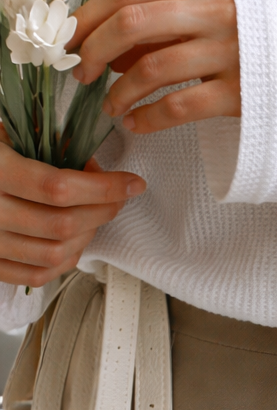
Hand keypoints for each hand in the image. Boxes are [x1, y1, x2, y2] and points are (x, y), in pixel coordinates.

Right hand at [0, 134, 144, 287]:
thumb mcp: (7, 135)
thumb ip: (48, 146)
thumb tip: (92, 168)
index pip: (58, 188)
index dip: (104, 188)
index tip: (132, 183)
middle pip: (62, 224)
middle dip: (103, 210)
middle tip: (117, 197)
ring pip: (55, 253)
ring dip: (88, 235)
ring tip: (95, 216)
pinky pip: (37, 274)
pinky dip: (66, 260)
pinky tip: (74, 240)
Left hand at [70, 0, 239, 134]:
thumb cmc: (276, 37)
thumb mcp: (231, 7)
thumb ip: (180, 15)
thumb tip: (116, 43)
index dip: (91, 14)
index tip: (70, 36)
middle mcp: (218, 13)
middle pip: (133, 23)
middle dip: (93, 50)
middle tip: (81, 73)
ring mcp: (232, 54)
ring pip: (152, 67)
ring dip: (120, 91)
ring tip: (111, 106)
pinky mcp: (242, 94)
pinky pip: (180, 107)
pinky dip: (150, 118)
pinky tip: (138, 124)